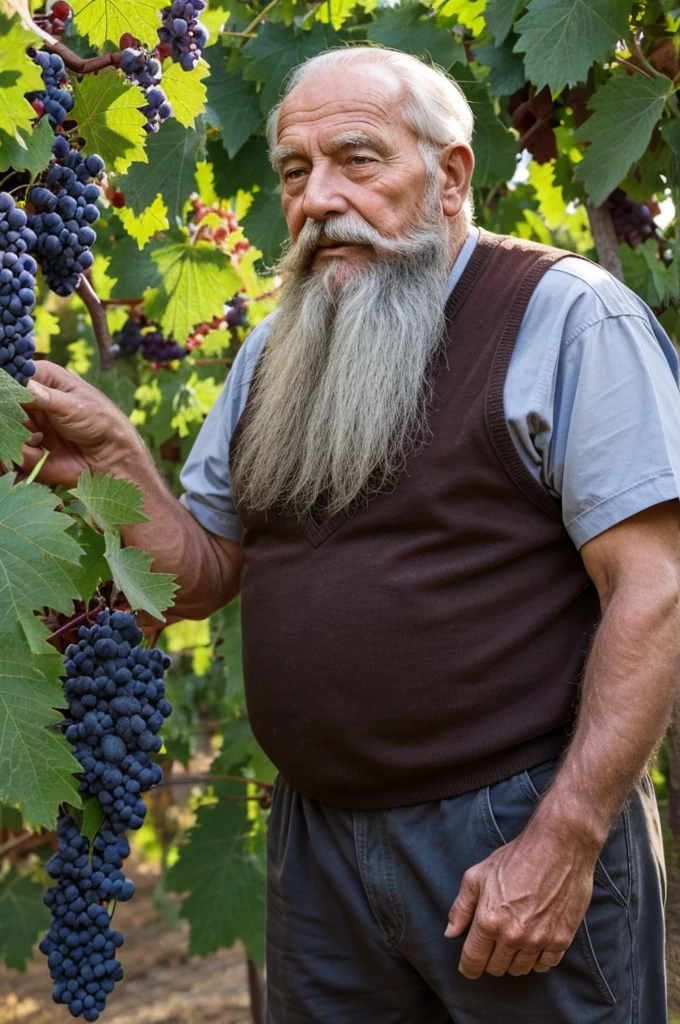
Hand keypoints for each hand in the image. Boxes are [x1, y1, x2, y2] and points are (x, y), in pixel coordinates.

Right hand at [16, 361, 143, 488]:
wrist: (113, 457)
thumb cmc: (100, 422)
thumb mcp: (73, 405)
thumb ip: (44, 396)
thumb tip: (21, 385)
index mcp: (45, 379)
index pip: (14, 373)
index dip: (8, 384)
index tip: (10, 396)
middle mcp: (32, 400)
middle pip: (6, 403)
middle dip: (10, 414)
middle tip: (29, 422)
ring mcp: (29, 424)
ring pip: (6, 427)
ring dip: (19, 433)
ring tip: (39, 438)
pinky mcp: (29, 448)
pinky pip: (14, 450)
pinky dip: (25, 452)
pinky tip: (42, 451)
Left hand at [445, 824, 597, 978]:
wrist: (558, 846)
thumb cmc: (515, 857)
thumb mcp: (478, 875)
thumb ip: (461, 907)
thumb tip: (450, 933)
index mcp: (489, 920)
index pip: (473, 961)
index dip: (468, 967)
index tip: (468, 966)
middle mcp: (513, 935)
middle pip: (496, 968)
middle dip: (490, 959)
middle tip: (493, 942)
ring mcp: (539, 939)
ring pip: (520, 970)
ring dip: (513, 959)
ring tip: (513, 939)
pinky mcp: (561, 939)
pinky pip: (545, 965)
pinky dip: (537, 959)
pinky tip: (533, 942)